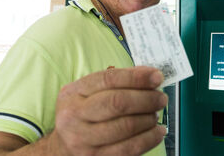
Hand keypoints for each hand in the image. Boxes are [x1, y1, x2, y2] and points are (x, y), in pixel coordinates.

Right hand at [50, 66, 167, 155]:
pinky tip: (157, 132)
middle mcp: (74, 116)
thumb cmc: (82, 117)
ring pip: (126, 126)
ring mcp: (83, 140)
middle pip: (117, 102)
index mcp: (73, 93)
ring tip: (155, 115)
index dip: (136, 77)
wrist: (62, 150)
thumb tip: (149, 75)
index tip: (156, 76)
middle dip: (146, 98)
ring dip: (149, 119)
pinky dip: (149, 139)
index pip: (108, 79)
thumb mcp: (87, 94)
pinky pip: (130, 148)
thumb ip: (116, 82)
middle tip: (160, 98)